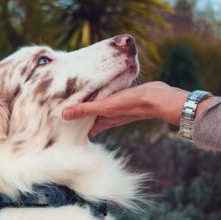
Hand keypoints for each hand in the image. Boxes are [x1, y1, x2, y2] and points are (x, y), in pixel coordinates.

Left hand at [62, 81, 213, 136]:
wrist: (157, 98)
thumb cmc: (131, 104)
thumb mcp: (105, 107)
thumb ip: (84, 110)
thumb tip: (63, 115)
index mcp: (103, 121)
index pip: (86, 130)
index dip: (75, 131)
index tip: (63, 129)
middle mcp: (110, 116)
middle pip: (91, 120)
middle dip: (80, 118)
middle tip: (65, 112)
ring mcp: (117, 108)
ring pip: (99, 109)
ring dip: (89, 106)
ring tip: (77, 99)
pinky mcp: (123, 97)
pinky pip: (108, 97)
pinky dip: (100, 95)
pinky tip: (98, 88)